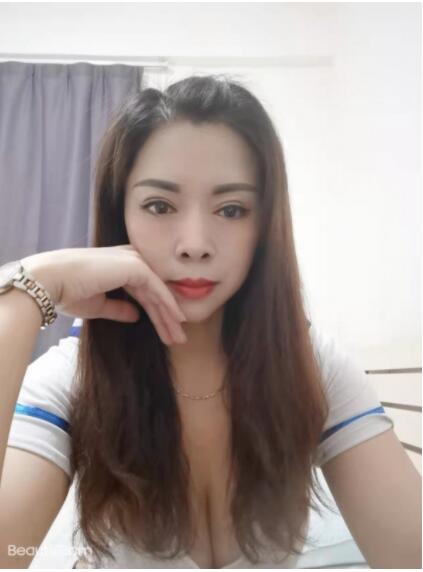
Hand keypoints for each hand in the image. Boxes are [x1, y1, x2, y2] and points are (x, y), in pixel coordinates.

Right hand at [21, 245, 187, 345]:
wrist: (51, 281)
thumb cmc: (68, 291)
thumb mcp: (99, 305)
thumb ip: (119, 309)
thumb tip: (136, 316)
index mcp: (120, 267)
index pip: (146, 292)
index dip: (157, 314)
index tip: (167, 334)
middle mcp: (130, 260)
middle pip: (156, 293)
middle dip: (168, 318)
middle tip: (179, 338)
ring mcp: (133, 260)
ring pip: (159, 293)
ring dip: (170, 316)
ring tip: (180, 338)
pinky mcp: (135, 266)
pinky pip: (157, 289)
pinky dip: (168, 305)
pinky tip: (177, 320)